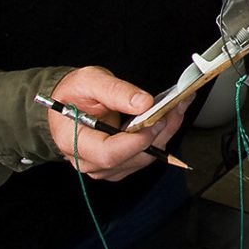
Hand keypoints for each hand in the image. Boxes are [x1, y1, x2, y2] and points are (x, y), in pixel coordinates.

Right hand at [49, 66, 178, 180]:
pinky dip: (161, 134)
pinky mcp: (121, 163)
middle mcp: (90, 161)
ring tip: (179, 105)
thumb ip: (115, 91)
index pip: (108, 154)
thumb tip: (144, 103)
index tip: (155, 119)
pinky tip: (170, 115)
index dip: (136, 140)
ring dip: (165, 132)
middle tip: (177, 105)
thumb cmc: (74, 93)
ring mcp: (106, 167)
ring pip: (144, 157)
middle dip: (159, 132)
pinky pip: (146, 154)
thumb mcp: (89, 81)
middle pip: (132, 158)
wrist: (69, 104)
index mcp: (73, 142)